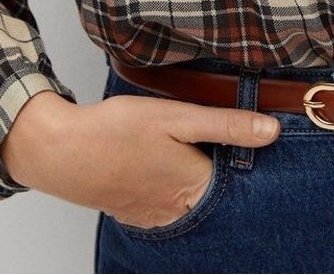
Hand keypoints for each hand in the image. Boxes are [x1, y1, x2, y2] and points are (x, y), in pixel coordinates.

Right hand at [0, 88, 280, 228]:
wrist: (61, 150)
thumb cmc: (118, 131)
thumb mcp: (179, 117)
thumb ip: (226, 125)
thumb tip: (272, 131)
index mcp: (197, 187)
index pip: (242, 181)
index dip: (252, 161)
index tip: (263, 145)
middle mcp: (180, 210)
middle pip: (220, 194)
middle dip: (227, 171)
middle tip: (224, 142)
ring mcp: (156, 216)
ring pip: (194, 200)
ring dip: (200, 179)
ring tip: (193, 151)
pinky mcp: (136, 212)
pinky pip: (168, 204)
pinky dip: (174, 187)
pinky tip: (167, 165)